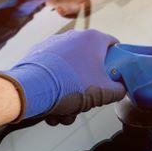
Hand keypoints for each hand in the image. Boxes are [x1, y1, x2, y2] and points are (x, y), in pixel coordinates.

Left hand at [0, 30, 125, 120]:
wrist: (31, 88)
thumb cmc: (71, 86)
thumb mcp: (103, 93)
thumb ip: (118, 90)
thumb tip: (120, 89)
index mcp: (93, 39)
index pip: (113, 44)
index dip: (118, 60)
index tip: (116, 76)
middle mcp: (74, 36)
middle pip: (89, 63)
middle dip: (88, 88)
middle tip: (84, 104)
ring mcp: (54, 44)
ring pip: (70, 72)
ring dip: (69, 95)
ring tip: (63, 113)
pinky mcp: (37, 54)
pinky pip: (53, 72)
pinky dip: (53, 88)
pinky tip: (50, 108)